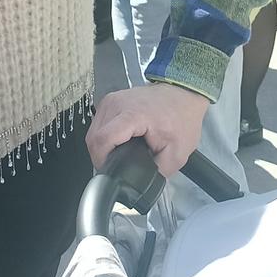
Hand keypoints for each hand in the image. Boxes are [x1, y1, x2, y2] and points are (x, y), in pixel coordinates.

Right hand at [87, 83, 210, 174]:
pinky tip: (118, 143)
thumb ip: (157, 172)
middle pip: (94, 138)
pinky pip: (98, 124)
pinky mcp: (110, 100)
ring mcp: (111, 100)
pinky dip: (105, 137)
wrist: (183, 93)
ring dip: (102, 147)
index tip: (111, 171)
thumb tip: (141, 184)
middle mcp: (117, 104)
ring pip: (93, 131)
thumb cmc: (182, 118)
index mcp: (132, 115)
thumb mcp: (177, 154)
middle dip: (102, 157)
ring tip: (119, 155)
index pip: (102, 140)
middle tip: (118, 167)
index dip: (102, 161)